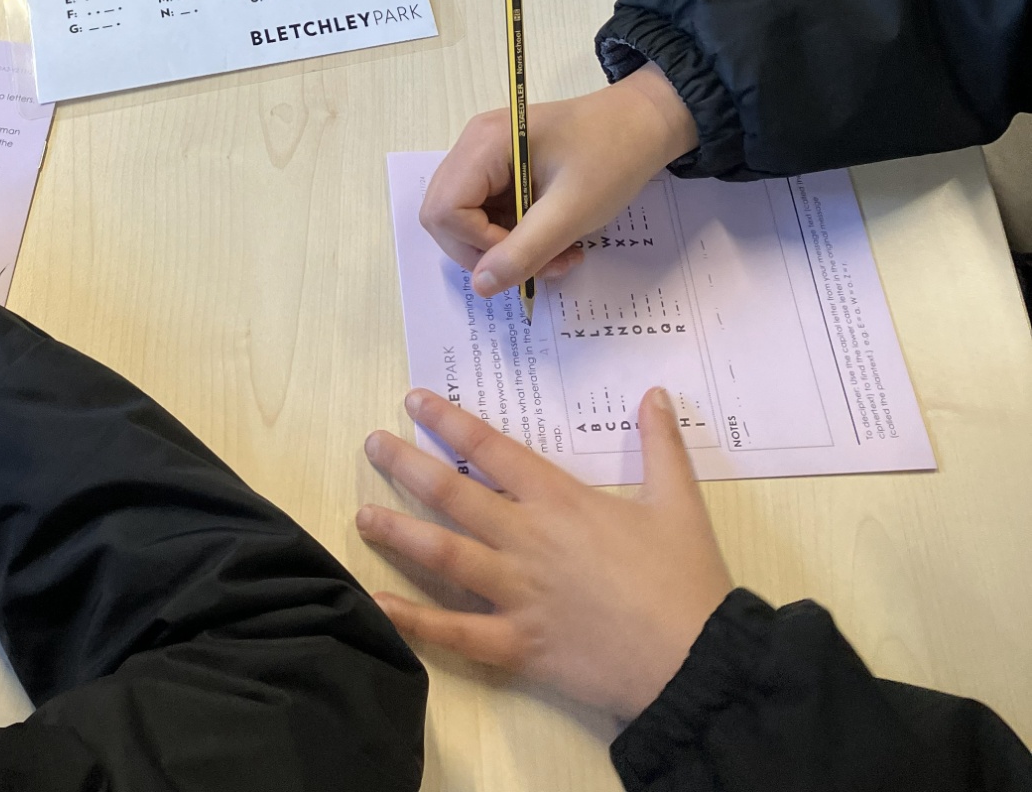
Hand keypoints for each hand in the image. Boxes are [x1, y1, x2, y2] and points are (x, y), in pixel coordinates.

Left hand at [357, 387, 730, 718]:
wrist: (693, 661)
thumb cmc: (685, 579)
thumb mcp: (678, 501)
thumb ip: (662, 444)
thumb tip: (655, 393)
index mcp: (560, 500)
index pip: (491, 448)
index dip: (449, 421)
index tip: (414, 400)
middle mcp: (527, 538)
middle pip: (453, 494)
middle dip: (407, 465)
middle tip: (372, 443)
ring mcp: (517, 592)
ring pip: (444, 555)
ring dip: (398, 532)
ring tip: (360, 514)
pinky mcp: (517, 644)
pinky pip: (455, 632)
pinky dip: (412, 620)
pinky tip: (377, 604)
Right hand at [423, 64, 697, 297]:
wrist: (646, 124)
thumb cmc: (612, 157)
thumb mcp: (572, 211)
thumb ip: (523, 251)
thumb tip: (481, 286)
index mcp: (483, 144)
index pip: (445, 210)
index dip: (478, 244)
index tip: (527, 254)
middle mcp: (474, 146)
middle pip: (446, 216)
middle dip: (489, 252)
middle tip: (543, 263)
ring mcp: (487, 157)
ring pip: (469, 221)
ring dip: (508, 249)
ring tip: (559, 254)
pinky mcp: (503, 170)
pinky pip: (490, 214)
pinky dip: (517, 237)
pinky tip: (556, 240)